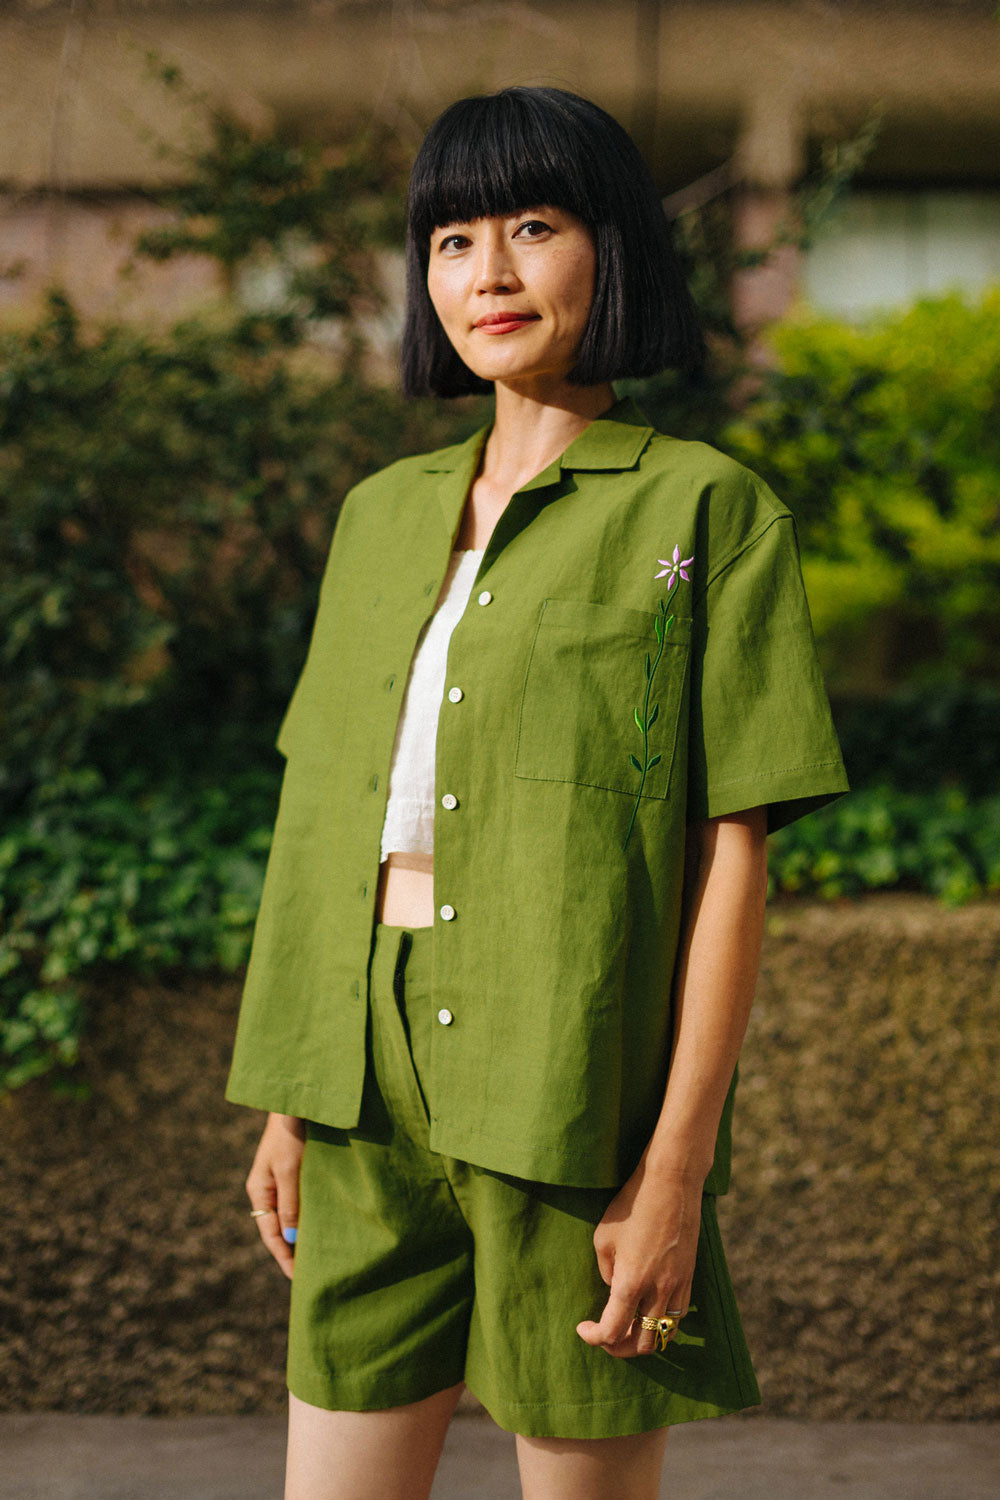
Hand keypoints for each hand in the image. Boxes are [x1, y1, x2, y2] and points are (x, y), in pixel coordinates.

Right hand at [245, 1112, 305, 1279]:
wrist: (298, 1101)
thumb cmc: (292, 1134)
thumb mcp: (289, 1169)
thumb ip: (290, 1203)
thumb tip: (291, 1238)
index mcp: (259, 1191)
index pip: (270, 1235)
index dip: (284, 1258)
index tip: (299, 1280)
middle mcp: (267, 1190)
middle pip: (277, 1231)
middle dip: (291, 1253)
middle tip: (311, 1277)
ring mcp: (280, 1181)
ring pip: (289, 1218)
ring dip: (300, 1237)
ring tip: (317, 1259)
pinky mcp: (294, 1173)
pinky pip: (298, 1204)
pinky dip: (307, 1219)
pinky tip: (320, 1228)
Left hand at [575, 1162, 700, 1356]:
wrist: (672, 1183)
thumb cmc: (632, 1206)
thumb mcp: (604, 1238)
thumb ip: (607, 1272)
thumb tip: (614, 1289)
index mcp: (631, 1283)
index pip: (612, 1331)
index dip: (594, 1338)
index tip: (583, 1328)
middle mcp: (658, 1291)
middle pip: (641, 1344)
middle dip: (619, 1347)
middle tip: (605, 1335)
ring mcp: (678, 1286)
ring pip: (664, 1335)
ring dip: (644, 1337)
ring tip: (628, 1326)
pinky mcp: (689, 1277)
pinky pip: (678, 1315)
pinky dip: (662, 1322)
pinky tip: (649, 1308)